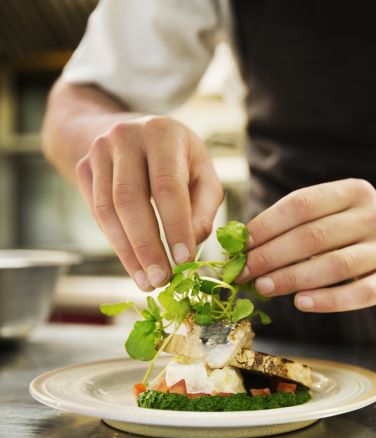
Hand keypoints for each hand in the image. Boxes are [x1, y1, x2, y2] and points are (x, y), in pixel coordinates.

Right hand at [75, 115, 223, 290]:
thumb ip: (205, 207)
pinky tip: (132, 264)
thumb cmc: (180, 159)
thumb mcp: (203, 173)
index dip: (175, 226)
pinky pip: (97, 212)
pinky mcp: (83, 167)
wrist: (134, 131)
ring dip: (127, 252)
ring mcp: (98, 151)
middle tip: (161, 279)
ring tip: (146, 281)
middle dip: (146, 246)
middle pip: (131, 200)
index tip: (184, 259)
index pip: (167, 186)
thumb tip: (194, 241)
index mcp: (162, 133)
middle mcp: (125, 137)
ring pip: (108, 210)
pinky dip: (115, 242)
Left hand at [239, 179, 375, 311]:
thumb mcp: (333, 214)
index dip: (268, 224)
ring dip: (293, 278)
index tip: (242, 244)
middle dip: (273, 255)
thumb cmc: (353, 232)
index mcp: (355, 191)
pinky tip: (301, 303)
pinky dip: (328, 301)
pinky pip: (359, 294)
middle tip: (245, 272)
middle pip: (315, 236)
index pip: (303, 204)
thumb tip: (245, 245)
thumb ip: (297, 224)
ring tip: (264, 288)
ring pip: (335, 265)